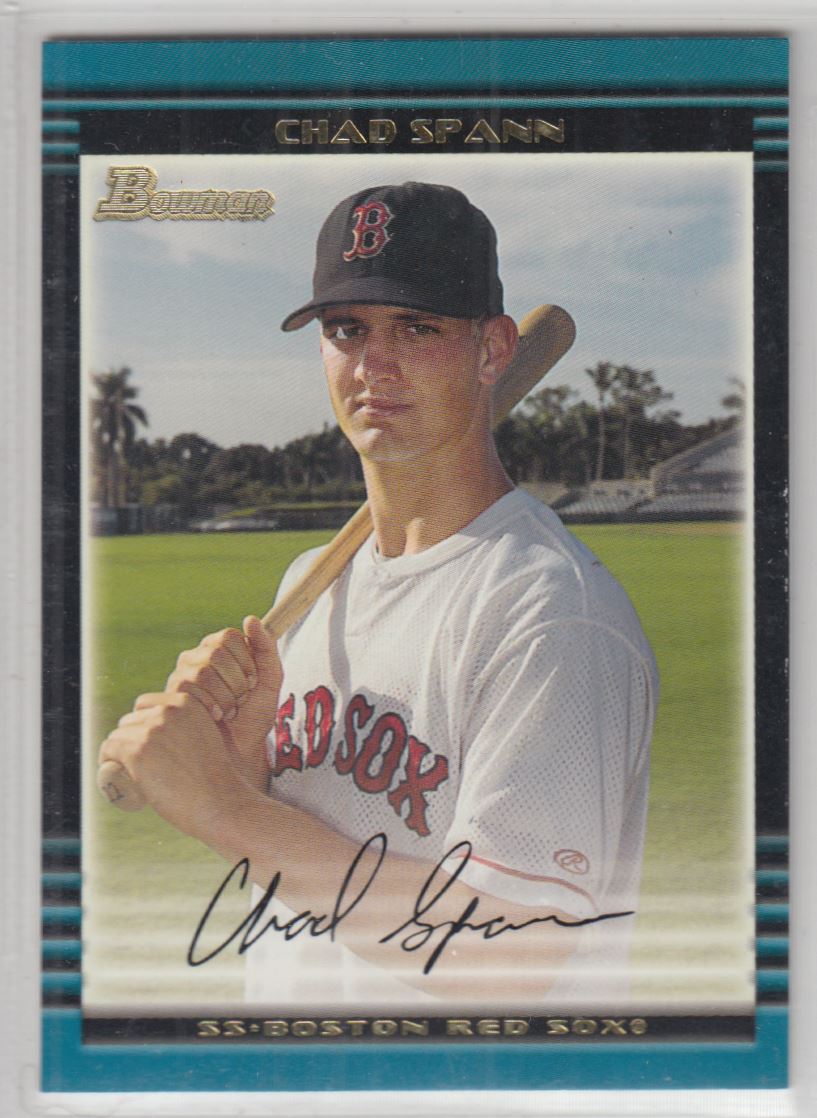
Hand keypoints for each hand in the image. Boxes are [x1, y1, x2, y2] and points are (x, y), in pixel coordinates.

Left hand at [99, 691, 250, 843]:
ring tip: (128, 773)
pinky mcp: (136, 751)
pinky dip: (106, 760)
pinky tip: (112, 772)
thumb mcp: (211, 738)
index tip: (146, 745)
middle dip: (130, 739)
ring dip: (118, 752)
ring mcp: (151, 729)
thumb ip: (195, 727)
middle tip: (139, 765)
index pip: (147, 703)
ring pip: (118, 735)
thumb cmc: (219, 779)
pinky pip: (109, 749)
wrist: (220, 802)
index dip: (142, 724)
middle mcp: (168, 710)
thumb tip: (173, 732)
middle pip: (131, 719)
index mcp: (186, 702)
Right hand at [165, 616, 281, 789]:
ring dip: (224, 696)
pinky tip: (215, 718)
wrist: (240, 751)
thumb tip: (249, 619)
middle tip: (241, 699)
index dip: (246, 660)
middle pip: (216, 654)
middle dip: (237, 682)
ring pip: (202, 672)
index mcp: (220, 648)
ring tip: (229, 710)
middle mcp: (197, 657)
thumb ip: (266, 649)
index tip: (253, 680)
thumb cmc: (254, 716)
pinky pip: (188, 691)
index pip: (230, 636)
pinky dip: (210, 706)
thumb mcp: (270, 681)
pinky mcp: (172, 696)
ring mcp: (181, 675)